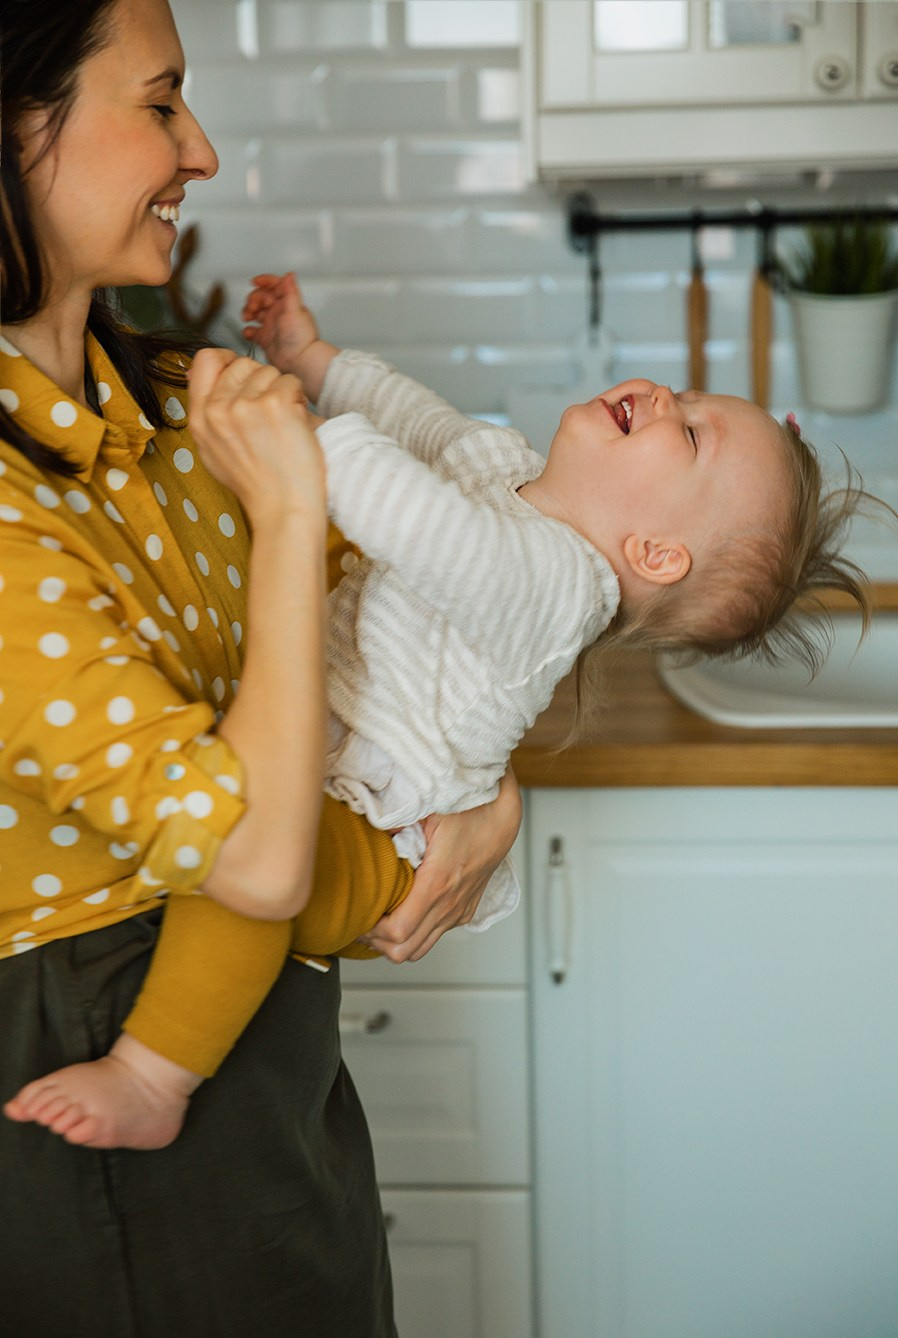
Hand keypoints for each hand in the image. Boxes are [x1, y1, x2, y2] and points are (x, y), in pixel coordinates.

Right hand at [187, 348, 324, 526]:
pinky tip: (296, 424)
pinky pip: (290, 381)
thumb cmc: (257, 484)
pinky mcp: (274, 405)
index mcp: (200, 419)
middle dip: (262, 381)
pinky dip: (298, 399)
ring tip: (284, 423)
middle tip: (271, 412)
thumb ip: (206, 412)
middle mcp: (218, 410)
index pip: (205, 360)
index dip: (228, 360)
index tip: (244, 375)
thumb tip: (196, 372)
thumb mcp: (214, 450)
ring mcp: (245, 406)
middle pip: (242, 364)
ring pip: (269, 371)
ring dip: (282, 391)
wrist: (283, 508)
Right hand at [241, 272, 318, 377]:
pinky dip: (248, 330)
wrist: (299, 362)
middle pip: (261, 297)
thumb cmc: (300, 338)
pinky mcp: (266, 338)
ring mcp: (272, 325)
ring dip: (248, 312)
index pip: (275, 285)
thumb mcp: (295, 310)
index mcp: (287, 303)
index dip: (265, 281)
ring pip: (255, 312)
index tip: (254, 282)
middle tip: (251, 308)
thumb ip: (290, 292)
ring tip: (247, 318)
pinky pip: (253, 331)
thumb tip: (289, 275)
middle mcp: (279, 313)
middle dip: (253, 299)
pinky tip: (249, 332)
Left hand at [360, 769, 522, 962]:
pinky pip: (434, 935)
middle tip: (360, 922)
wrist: (503, 818)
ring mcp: (458, 911)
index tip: (359, 915)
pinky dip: (413, 934)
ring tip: (376, 923)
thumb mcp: (429, 811)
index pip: (398, 931)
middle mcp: (449, 905)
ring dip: (394, 943)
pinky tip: (400, 914)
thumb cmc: (469, 812)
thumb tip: (368, 829)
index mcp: (436, 883)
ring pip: (419, 949)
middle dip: (378, 942)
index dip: (372, 931)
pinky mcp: (464, 911)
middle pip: (405, 950)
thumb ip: (396, 822)